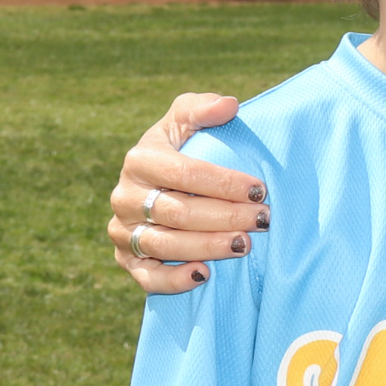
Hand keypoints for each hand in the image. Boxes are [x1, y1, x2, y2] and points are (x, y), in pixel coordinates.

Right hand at [109, 93, 266, 293]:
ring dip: (208, 247)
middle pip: (177, 212)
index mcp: (140, 159)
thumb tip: (229, 105)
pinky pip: (146, 277)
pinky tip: (205, 275)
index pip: (183, 173)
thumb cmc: (180, 149)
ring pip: (164, 245)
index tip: (260, 189)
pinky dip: (174, 280)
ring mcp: (122, 230)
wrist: (156, 186)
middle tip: (262, 220)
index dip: (224, 182)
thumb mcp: (186, 121)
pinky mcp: (126, 260)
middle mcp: (124, 196)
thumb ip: (202, 109)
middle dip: (225, 216)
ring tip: (244, 245)